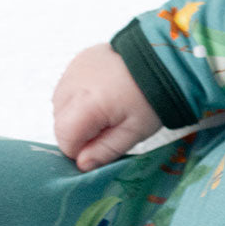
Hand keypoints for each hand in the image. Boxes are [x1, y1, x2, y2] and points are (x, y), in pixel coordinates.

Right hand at [52, 43, 161, 170]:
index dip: (80, 149)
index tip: (100, 147)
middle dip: (80, 132)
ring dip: (78, 113)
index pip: (64, 138)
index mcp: (86, 105)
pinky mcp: (78, 61)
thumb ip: (106, 150)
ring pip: (61, 104)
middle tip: (110, 126)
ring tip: (108, 108)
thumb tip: (82, 165)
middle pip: (60, 122)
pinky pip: (68, 86)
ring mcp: (72, 70)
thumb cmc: (153, 98)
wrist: (164, 60)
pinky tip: (104, 93)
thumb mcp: (134, 131)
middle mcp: (71, 86)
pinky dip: (80, 95)